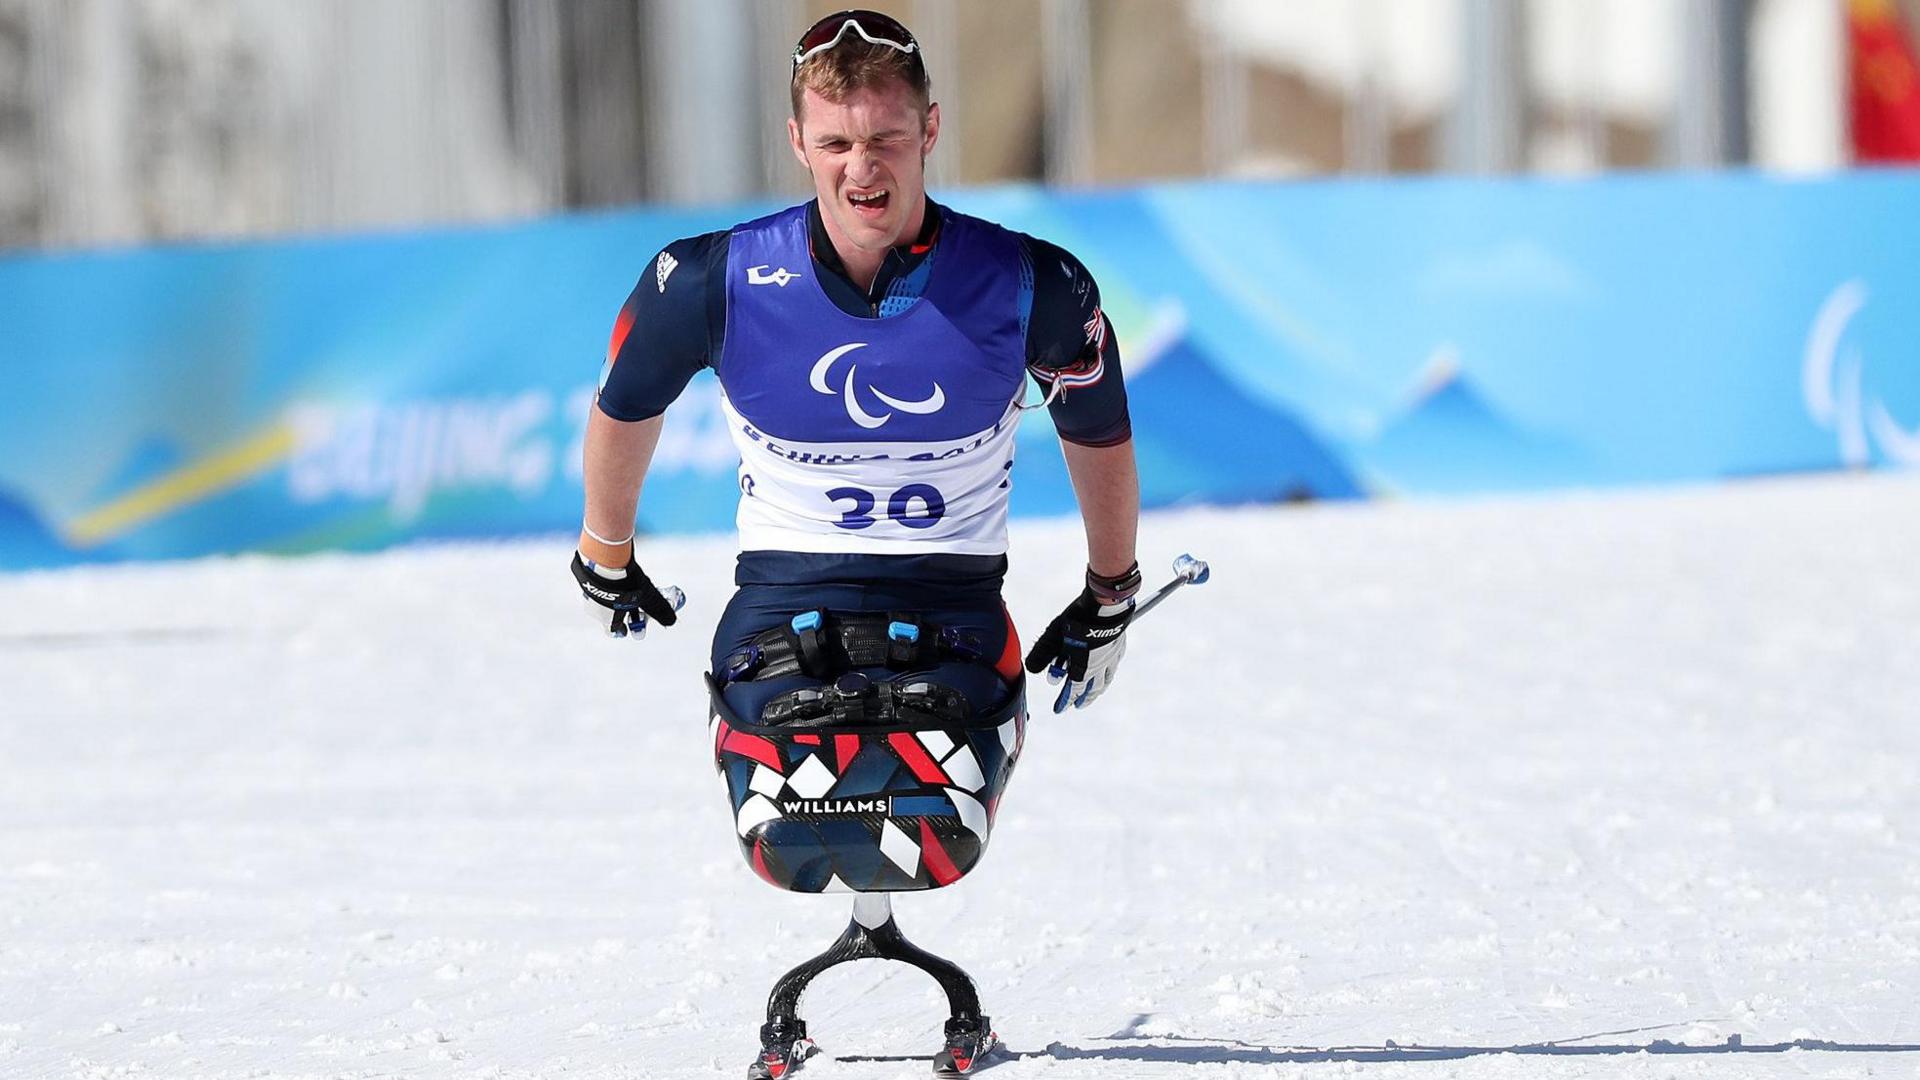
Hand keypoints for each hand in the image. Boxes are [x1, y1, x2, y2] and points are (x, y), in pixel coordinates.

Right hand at [571, 551, 683, 638]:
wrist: (603, 559)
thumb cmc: (625, 583)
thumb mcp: (647, 598)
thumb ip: (658, 610)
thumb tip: (671, 621)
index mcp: (605, 618)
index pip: (612, 631)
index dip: (622, 629)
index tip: (629, 626)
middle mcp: (593, 607)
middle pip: (607, 613)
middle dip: (621, 609)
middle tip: (633, 601)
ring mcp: (586, 591)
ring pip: (601, 597)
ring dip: (613, 594)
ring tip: (626, 583)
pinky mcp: (584, 575)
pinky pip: (596, 581)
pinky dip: (605, 580)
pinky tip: (615, 571)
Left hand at [1025, 586, 1133, 712]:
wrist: (1105, 605)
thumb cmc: (1076, 621)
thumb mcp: (1053, 638)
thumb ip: (1041, 655)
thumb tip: (1030, 669)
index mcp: (1084, 669)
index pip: (1074, 691)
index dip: (1065, 700)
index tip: (1059, 709)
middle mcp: (1101, 667)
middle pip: (1093, 689)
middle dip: (1084, 698)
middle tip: (1079, 704)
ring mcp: (1112, 657)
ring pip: (1106, 678)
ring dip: (1098, 688)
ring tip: (1095, 691)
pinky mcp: (1119, 645)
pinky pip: (1114, 664)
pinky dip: (1109, 670)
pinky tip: (1108, 666)